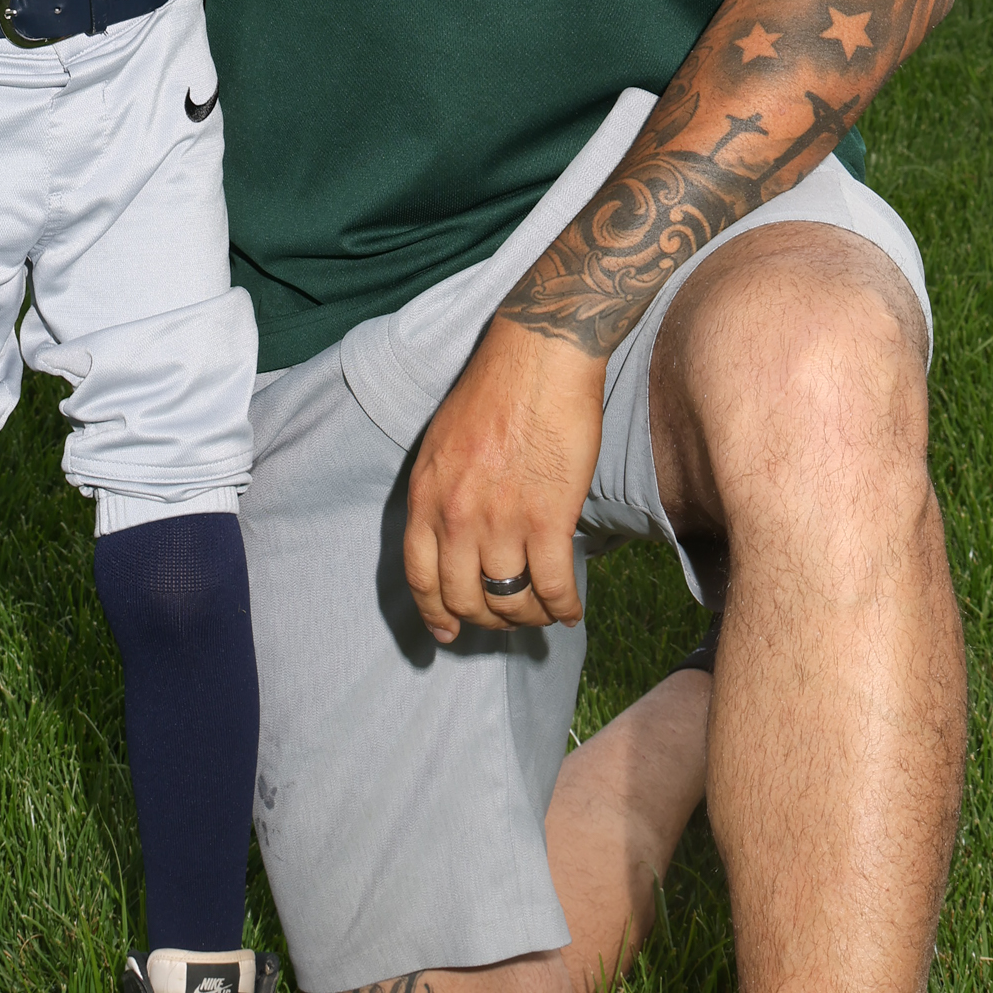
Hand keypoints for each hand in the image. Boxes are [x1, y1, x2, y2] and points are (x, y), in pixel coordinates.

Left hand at [403, 317, 605, 644]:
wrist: (539, 358)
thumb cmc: (494, 391)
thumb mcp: (443, 445)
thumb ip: (442, 495)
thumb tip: (454, 539)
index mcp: (426, 496)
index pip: (421, 577)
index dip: (434, 614)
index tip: (446, 635)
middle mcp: (457, 517)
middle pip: (464, 598)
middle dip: (485, 620)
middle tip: (505, 621)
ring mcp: (501, 522)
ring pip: (509, 601)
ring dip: (528, 617)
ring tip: (542, 613)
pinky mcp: (548, 519)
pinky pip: (553, 587)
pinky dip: (563, 608)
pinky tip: (571, 611)